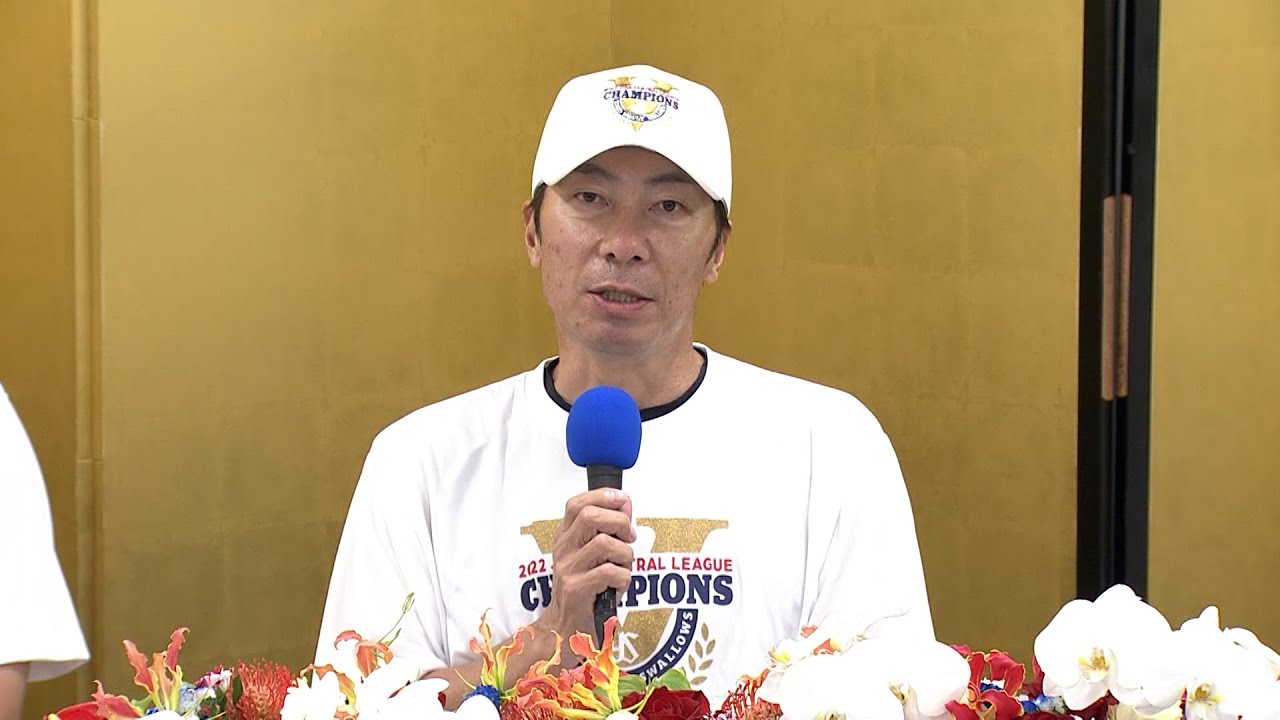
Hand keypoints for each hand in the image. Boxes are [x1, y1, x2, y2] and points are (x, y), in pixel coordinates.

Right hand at [534, 488, 635, 642]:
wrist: (566, 629)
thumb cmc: (586, 591)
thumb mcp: (593, 556)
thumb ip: (607, 530)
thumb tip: (625, 506)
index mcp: (566, 537)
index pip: (577, 504)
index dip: (602, 496)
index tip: (623, 502)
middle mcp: (563, 549)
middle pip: (591, 516)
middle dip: (620, 523)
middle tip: (629, 538)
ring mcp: (568, 569)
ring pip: (604, 543)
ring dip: (625, 555)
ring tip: (623, 568)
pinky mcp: (576, 589)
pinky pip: (610, 572)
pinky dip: (624, 578)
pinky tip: (619, 587)